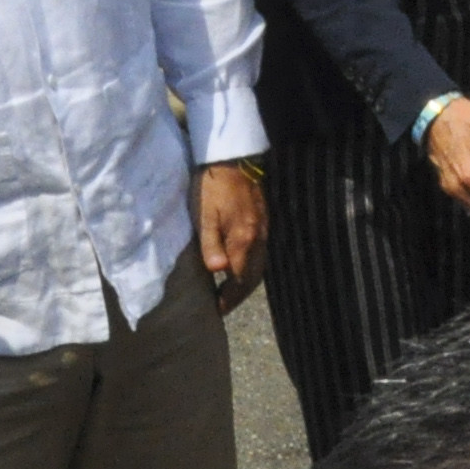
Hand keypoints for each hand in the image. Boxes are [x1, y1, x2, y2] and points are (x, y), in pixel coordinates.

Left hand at [195, 160, 266, 312]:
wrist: (233, 159)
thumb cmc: (212, 186)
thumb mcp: (204, 213)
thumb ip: (210, 242)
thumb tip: (218, 271)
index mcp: (244, 239)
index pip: (240, 280)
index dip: (229, 297)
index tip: (216, 309)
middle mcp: (259, 239)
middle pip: (253, 278)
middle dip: (239, 295)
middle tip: (223, 306)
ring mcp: (264, 230)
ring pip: (260, 267)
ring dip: (246, 284)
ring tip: (230, 293)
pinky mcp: (264, 222)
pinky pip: (261, 254)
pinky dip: (251, 268)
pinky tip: (240, 268)